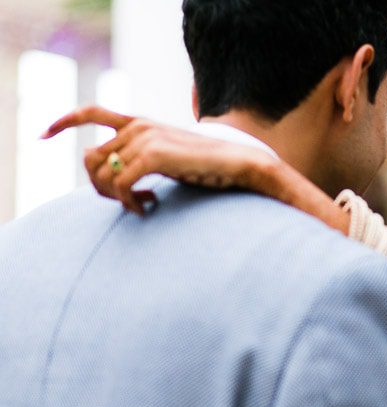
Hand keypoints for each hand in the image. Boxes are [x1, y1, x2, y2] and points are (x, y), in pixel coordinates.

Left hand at [43, 105, 278, 213]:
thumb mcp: (167, 158)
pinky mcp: (152, 156)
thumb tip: (102, 167)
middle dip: (101, 186)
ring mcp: (144, 139)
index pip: (91, 113)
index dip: (63, 121)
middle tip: (128, 201)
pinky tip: (149, 207)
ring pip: (102, 175)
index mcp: (140, 123)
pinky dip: (130, 203)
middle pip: (91, 158)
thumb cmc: (207, 167)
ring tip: (142, 205)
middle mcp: (137, 126)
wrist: (238, 164)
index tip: (43, 135)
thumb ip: (137, 157)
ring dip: (117, 198)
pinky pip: (121, 186)